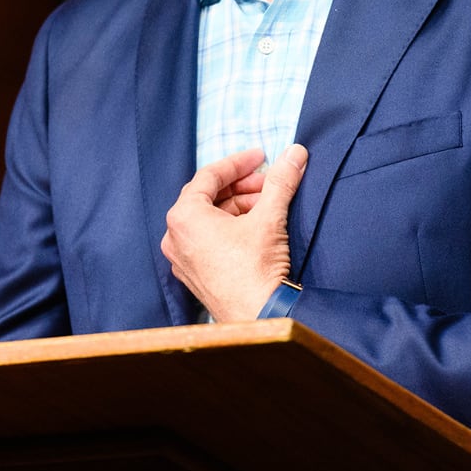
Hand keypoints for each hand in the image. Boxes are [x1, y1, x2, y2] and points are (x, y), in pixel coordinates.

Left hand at [161, 144, 308, 321]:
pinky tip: (256, 228)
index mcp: (183, 216)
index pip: (210, 175)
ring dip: (239, 207)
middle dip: (241, 186)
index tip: (262, 156)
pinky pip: (208, 240)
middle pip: (208, 197)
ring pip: (209, 219)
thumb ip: (281, 180)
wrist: (259, 318)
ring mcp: (182, 258)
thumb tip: (296, 152)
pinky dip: (230, 228)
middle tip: (269, 182)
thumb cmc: (256, 269)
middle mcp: (175, 236)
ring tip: (268, 206)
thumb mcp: (270, 217)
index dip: (239, 162)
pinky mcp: (194, 275)